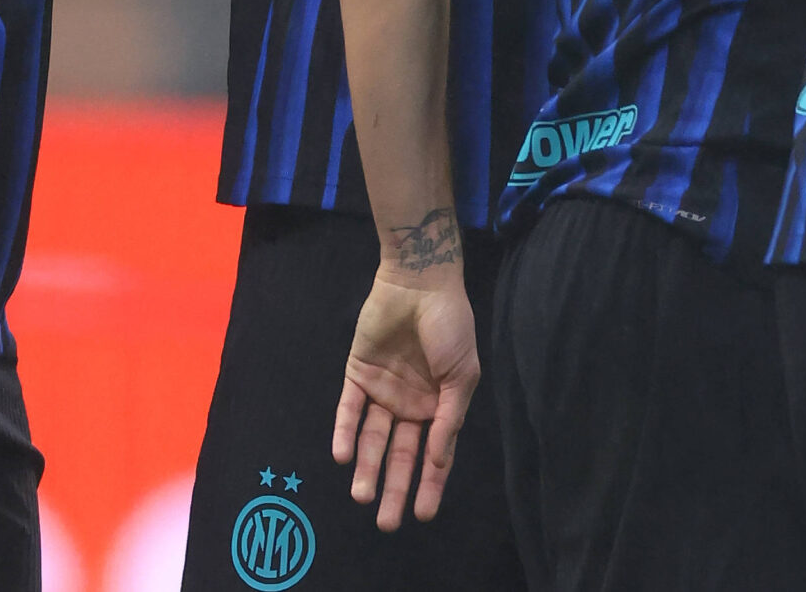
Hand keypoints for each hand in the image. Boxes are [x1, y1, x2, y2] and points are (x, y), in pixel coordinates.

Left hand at [332, 270, 481, 530]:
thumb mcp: (462, 374)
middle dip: (394, 487)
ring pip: (372, 438)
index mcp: (439, 405)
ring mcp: (383, 390)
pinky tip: (343, 456)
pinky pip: (349, 410)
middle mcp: (410, 404)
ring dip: (367, 467)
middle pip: (399, 454)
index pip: (433, 454)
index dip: (430, 484)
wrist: (420, 282)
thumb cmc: (450, 326)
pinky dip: (345, 433)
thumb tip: (438, 461)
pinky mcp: (358, 374)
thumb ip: (449, 418)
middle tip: (386, 523)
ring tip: (361, 496)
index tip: (424, 515)